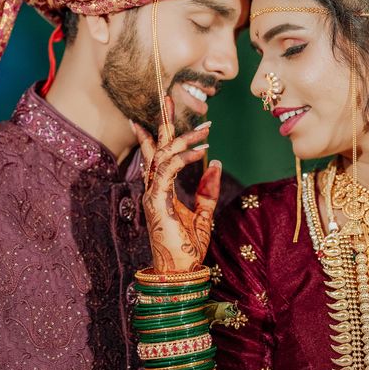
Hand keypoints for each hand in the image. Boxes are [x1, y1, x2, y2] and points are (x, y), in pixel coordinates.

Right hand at [131, 97, 220, 272]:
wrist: (180, 273)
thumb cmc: (189, 248)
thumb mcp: (204, 213)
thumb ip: (208, 188)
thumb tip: (216, 163)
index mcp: (160, 190)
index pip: (157, 154)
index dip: (160, 132)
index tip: (167, 111)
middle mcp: (152, 188)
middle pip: (154, 147)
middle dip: (161, 122)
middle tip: (167, 96)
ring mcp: (152, 194)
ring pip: (162, 155)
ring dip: (182, 138)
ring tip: (205, 128)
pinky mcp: (157, 201)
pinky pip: (168, 170)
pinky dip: (184, 157)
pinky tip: (201, 151)